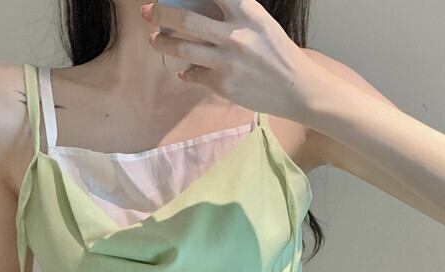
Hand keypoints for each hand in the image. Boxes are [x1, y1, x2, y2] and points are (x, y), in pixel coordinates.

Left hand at [141, 0, 319, 120]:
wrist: (296, 88)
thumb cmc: (279, 53)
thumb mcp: (261, 23)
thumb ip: (234, 13)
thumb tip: (200, 9)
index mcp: (246, 11)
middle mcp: (235, 34)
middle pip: (186, 19)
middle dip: (161, 13)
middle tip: (147, 11)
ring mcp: (227, 61)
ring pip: (183, 49)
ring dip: (163, 43)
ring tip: (154, 40)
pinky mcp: (223, 84)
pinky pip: (194, 74)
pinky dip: (186, 72)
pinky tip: (183, 70)